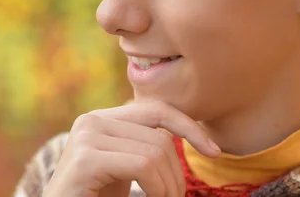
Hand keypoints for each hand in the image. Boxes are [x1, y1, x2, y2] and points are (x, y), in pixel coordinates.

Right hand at [43, 100, 220, 196]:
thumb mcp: (123, 168)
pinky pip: (143, 166)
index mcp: (101, 119)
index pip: (156, 109)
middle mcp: (91, 121)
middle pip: (159, 135)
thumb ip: (143, 145)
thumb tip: (196, 134)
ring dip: (169, 187)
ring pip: (155, 152)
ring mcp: (86, 137)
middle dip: (177, 173)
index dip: (188, 126)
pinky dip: (158, 189)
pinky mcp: (85, 159)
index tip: (214, 150)